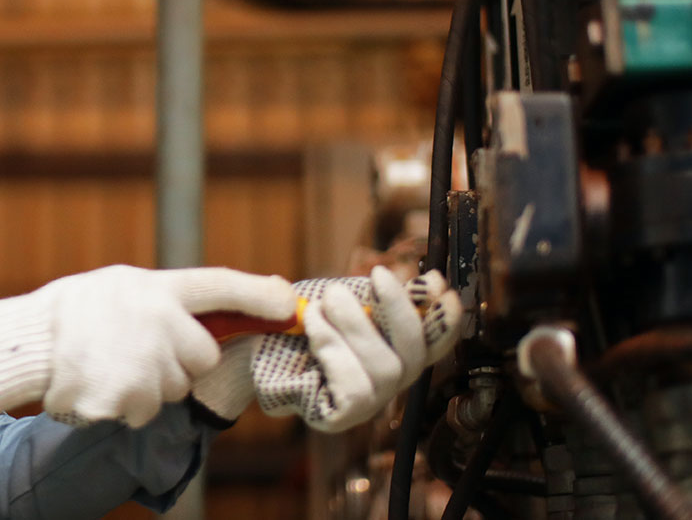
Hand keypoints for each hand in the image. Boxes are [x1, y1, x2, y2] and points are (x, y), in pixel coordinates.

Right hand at [0, 265, 295, 427]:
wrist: (25, 344)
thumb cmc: (68, 312)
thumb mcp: (117, 286)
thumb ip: (160, 298)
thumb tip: (203, 311)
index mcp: (157, 290)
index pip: (219, 285)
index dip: (258, 294)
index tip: (289, 302)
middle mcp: (161, 325)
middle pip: (202, 358)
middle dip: (179, 362)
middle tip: (139, 352)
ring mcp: (147, 365)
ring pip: (172, 390)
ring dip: (149, 386)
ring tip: (109, 365)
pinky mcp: (130, 400)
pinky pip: (144, 412)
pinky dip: (124, 406)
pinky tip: (97, 385)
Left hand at [191, 268, 461, 430]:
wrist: (246, 343)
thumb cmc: (296, 318)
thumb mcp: (336, 297)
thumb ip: (377, 294)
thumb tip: (428, 285)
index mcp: (394, 346)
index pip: (436, 338)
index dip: (445, 315)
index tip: (436, 284)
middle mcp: (389, 376)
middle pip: (417, 352)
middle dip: (401, 309)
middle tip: (378, 274)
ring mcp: (369, 400)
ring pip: (387, 369)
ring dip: (354, 327)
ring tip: (321, 305)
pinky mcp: (342, 416)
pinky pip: (356, 389)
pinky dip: (334, 351)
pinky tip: (312, 333)